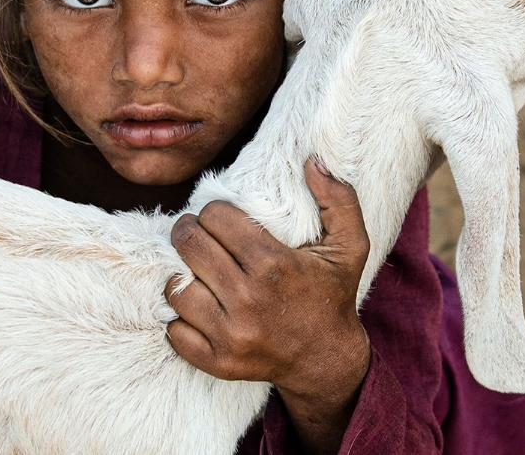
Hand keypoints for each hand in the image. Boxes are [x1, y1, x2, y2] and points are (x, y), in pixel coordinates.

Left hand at [165, 159, 370, 452]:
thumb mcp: (350, 244)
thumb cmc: (333, 294)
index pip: (216, 217)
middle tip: (195, 231)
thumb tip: (312, 161)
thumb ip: (338, 199)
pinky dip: (179, 317)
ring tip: (196, 268)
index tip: (221, 216)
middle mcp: (248, 299)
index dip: (215, 210)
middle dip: (188, 230)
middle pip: (190, 245)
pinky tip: (196, 304)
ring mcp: (230, 334)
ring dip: (182, 273)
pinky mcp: (217, 362)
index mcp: (274, 264)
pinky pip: (174, 331)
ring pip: (176, 288)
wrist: (327, 360)